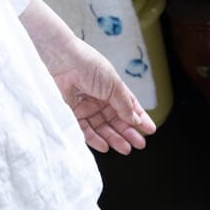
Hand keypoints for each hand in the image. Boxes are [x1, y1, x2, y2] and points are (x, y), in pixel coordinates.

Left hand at [48, 38, 155, 153]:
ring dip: (114, 139)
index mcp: (111, 88)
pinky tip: (106, 146)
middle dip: (128, 132)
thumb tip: (135, 120)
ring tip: (125, 148)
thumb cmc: (86, 64)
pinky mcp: (69, 114)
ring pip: (101, 128)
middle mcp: (97, 98)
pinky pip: (83, 131)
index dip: (139, 118)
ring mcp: (83, 106)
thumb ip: (125, 105)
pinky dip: (95, 140)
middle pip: (116, 120)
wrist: (59, 60)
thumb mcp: (114, 84)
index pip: (128, 106)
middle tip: (139, 144)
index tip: (149, 130)